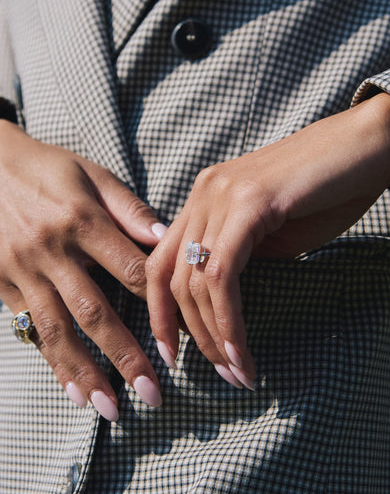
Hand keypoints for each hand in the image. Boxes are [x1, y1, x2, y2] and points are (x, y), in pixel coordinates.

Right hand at [0, 121, 167, 419]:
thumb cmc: (47, 168)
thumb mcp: (92, 175)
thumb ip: (130, 209)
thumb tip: (167, 239)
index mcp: (82, 221)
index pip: (131, 270)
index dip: (161, 303)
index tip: (185, 333)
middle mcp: (53, 252)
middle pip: (95, 312)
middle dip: (126, 356)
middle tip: (153, 393)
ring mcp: (25, 271)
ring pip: (59, 330)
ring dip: (87, 372)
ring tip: (112, 408)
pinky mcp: (3, 284)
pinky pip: (32, 328)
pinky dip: (53, 362)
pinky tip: (72, 390)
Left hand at [146, 93, 389, 388]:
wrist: (367, 144)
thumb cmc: (326, 191)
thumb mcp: (273, 235)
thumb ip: (240, 261)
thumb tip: (220, 304)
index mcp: (202, 201)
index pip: (160, 264)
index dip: (159, 314)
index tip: (172, 355)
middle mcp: (203, 195)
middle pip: (170, 279)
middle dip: (190, 337)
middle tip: (220, 374)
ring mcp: (222, 195)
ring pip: (195, 282)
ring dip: (213, 338)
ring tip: (237, 372)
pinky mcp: (251, 203)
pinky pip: (224, 274)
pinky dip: (230, 321)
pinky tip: (243, 351)